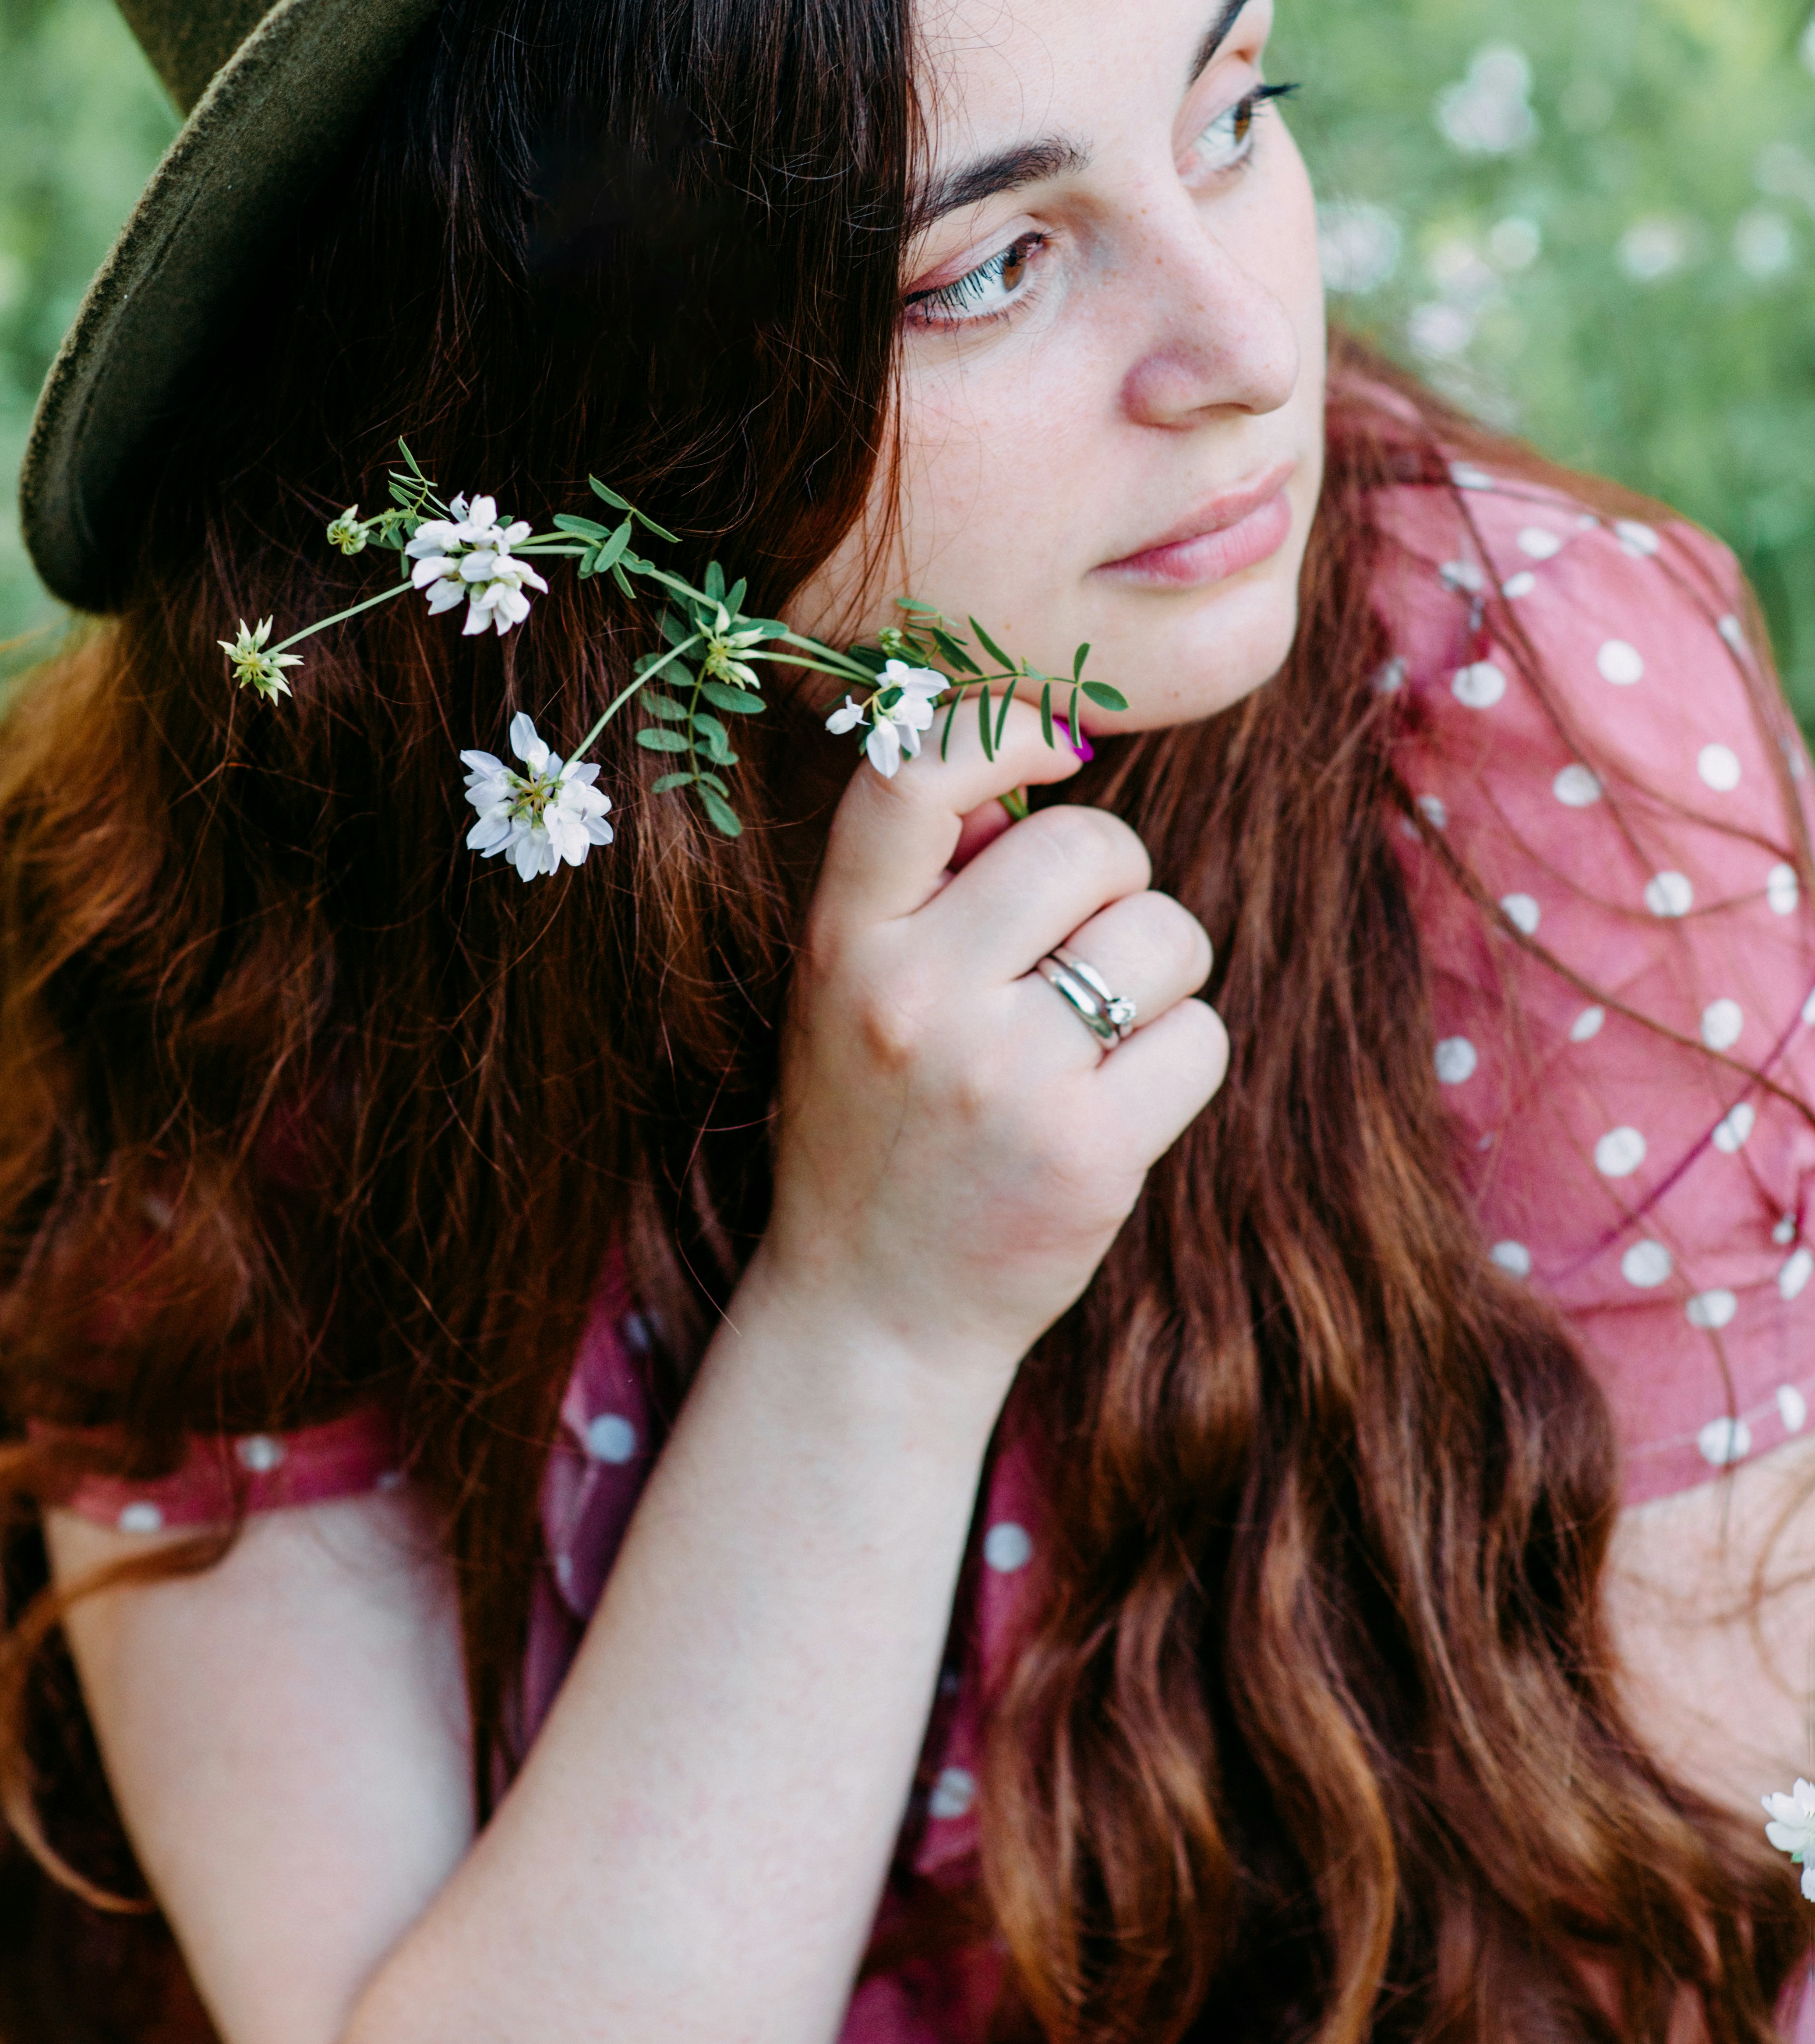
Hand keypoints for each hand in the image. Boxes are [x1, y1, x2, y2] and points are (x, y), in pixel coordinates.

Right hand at [755, 697, 1225, 1386]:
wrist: (869, 1314)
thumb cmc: (874, 1126)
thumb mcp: (849, 988)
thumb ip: (926, 878)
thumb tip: (1041, 762)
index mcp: (843, 941)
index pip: (910, 775)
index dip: (1002, 729)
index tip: (1056, 750)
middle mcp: (914, 996)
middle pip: (1086, 844)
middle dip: (1112, 884)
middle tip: (1074, 953)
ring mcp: (1002, 1075)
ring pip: (1163, 934)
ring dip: (1155, 977)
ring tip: (1090, 1040)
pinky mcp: (1086, 1151)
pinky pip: (1199, 1037)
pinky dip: (1179, 1064)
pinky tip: (1117, 1106)